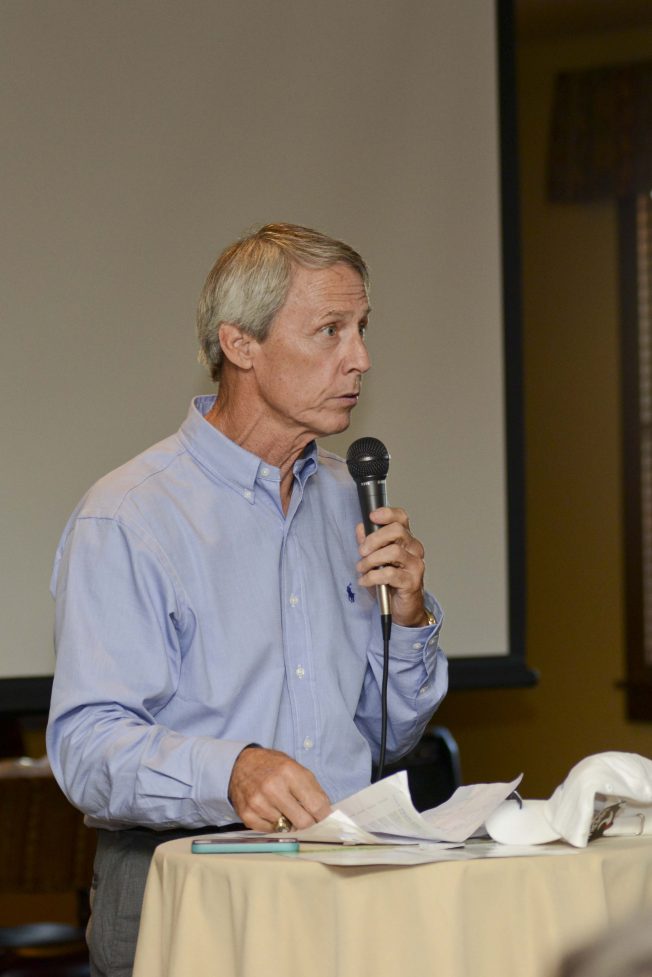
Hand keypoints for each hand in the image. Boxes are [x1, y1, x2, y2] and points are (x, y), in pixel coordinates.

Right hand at [228, 746, 331, 830]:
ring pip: (287, 828)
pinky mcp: (247, 815)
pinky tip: (271, 812)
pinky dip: (274, 825)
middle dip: (309, 823)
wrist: (241, 764)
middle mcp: (273, 788)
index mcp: (289, 772)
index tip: (326, 819)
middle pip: (303, 822)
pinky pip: (271, 832)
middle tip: (308, 818)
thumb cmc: (274, 767)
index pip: (316, 805)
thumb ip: (313, 790)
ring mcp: (258, 803)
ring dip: (289, 822)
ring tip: (283, 808)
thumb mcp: (297, 768)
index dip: (325, 816)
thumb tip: (326, 815)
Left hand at [355, 506, 430, 627]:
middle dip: (374, 539)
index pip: (401, 518)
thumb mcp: (377, 559)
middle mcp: (414, 549)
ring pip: (394, 551)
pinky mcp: (412, 582)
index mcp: (406, 540)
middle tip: (362, 551)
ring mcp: (415, 565)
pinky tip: (365, 580)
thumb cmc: (391, 581)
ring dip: (372, 559)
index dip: (387, 513)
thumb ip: (369, 542)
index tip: (371, 517)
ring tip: (362, 568)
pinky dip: (373, 576)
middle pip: (397, 531)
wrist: (404, 607)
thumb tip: (360, 528)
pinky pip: (390, 574)